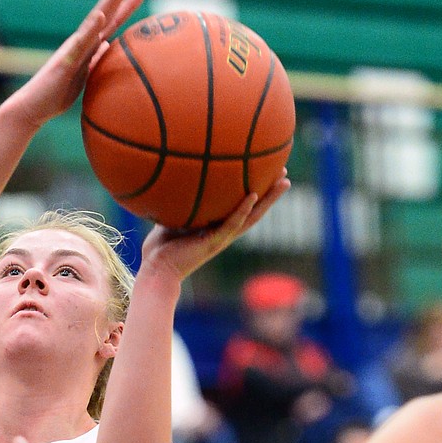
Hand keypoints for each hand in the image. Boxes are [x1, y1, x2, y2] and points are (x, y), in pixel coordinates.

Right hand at [2, 0, 144, 128]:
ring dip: (109, 0)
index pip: (111, 22)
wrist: (32, 108)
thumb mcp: (84, 78)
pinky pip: (80, 43)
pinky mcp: (65, 61)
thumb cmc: (55, 95)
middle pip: (105, 12)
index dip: (125, 5)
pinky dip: (91, 28)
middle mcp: (81, 42)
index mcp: (87, 47)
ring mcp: (73, 49)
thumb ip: (95, 61)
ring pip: (95, 21)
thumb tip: (108, 46)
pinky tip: (101, 15)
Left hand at [138, 172, 289, 281]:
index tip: (267, 171)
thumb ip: (179, 202)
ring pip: (252, 217)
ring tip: (284, 181)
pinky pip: (231, 225)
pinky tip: (253, 196)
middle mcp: (224, 232)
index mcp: (217, 227)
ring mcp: (221, 238)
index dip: (256, 191)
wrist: (156, 271)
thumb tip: (175, 178)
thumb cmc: (161, 248)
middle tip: (285, 172)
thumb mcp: (172, 217)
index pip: (242, 207)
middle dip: (271, 192)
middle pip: (255, 210)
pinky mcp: (213, 243)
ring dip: (269, 199)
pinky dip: (242, 210)